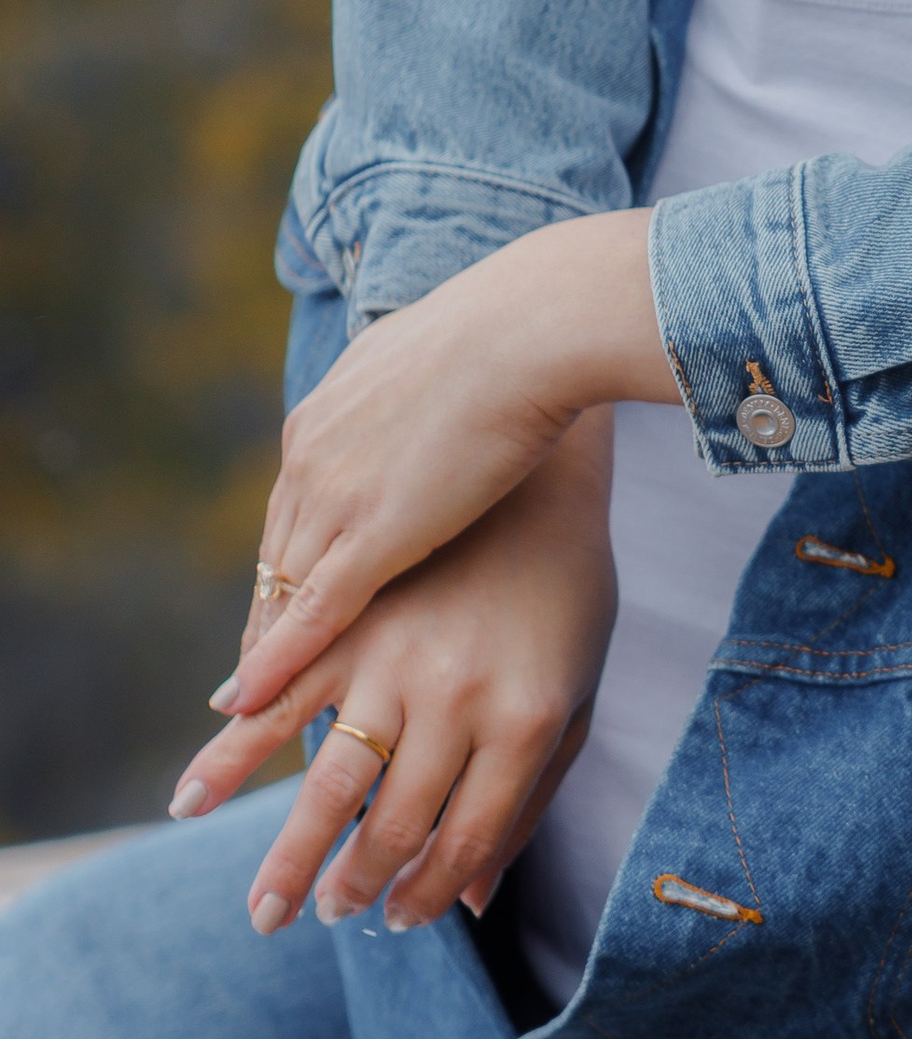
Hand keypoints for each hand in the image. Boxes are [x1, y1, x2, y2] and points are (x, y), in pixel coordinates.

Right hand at [173, 420, 619, 934]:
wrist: (538, 465)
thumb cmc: (567, 589)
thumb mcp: (576, 691)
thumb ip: (529, 794)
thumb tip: (478, 899)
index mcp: (528, 722)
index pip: (466, 839)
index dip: (427, 893)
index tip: (395, 922)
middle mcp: (459, 700)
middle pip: (394, 822)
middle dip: (351, 886)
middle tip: (311, 923)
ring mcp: (399, 657)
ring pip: (329, 776)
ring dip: (289, 848)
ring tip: (260, 907)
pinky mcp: (350, 614)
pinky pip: (281, 694)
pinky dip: (233, 749)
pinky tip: (195, 794)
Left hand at [236, 210, 673, 710]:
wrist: (530, 330)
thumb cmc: (514, 334)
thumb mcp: (433, 357)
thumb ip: (411, 388)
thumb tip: (424, 386)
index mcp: (323, 415)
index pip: (292, 508)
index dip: (291, 562)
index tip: (284, 604)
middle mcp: (310, 458)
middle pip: (278, 555)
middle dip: (267, 616)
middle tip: (255, 672)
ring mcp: (336, 495)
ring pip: (285, 589)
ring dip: (268, 649)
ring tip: (256, 708)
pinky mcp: (374, 532)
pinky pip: (312, 611)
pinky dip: (278, 659)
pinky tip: (253, 702)